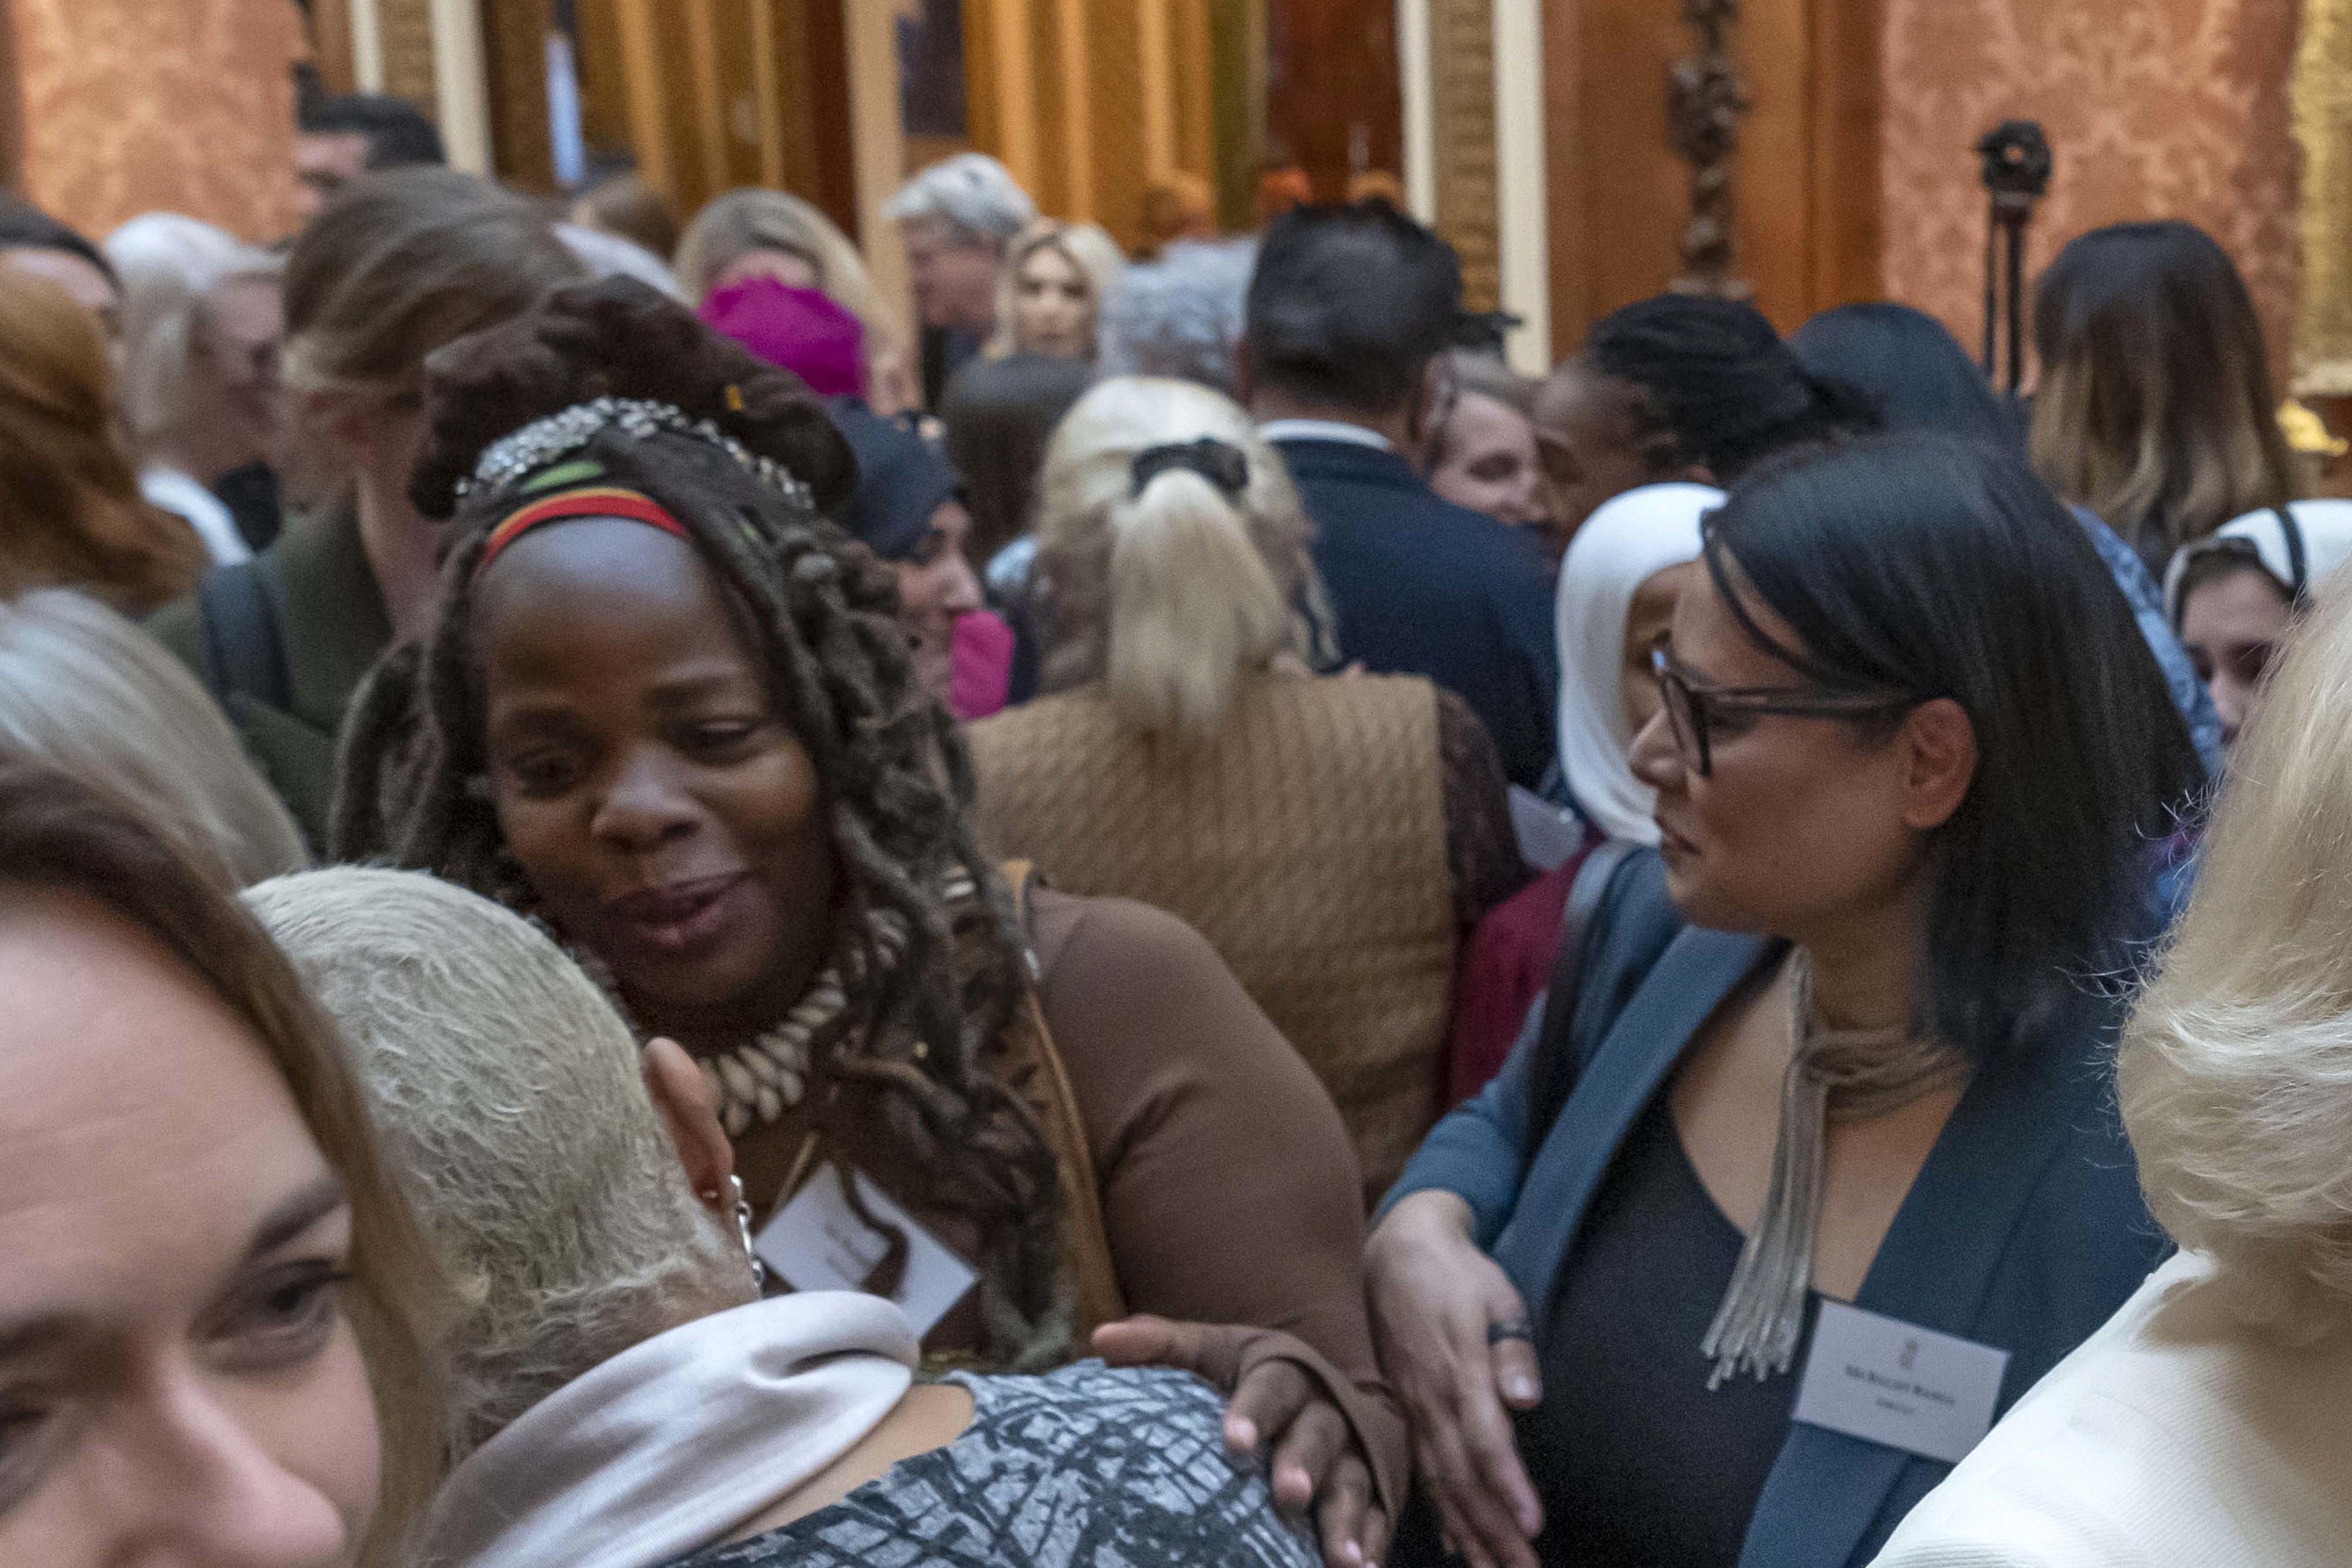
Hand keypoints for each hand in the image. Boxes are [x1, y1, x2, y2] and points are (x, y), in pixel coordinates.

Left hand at [1094, 1315, 1390, 1567]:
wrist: (1326, 1387)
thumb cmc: (1249, 1376)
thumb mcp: (1212, 1351)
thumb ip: (1162, 1344)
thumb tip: (1101, 1341)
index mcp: (1282, 1371)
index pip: (1268, 1387)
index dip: (1252, 1411)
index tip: (1232, 1443)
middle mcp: (1323, 1409)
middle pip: (1316, 1433)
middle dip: (1303, 1463)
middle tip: (1286, 1495)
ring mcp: (1354, 1451)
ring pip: (1352, 1480)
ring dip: (1345, 1518)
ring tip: (1338, 1560)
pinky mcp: (1377, 1488)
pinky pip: (1378, 1517)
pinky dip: (1372, 1544)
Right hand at [1364, 1191, 1542, 1567]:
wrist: (1398, 1253)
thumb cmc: (1458, 1273)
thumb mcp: (1496, 1294)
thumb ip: (1513, 1347)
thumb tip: (1526, 1398)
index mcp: (1459, 1373)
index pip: (1485, 1442)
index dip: (1508, 1488)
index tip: (1532, 1527)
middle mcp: (1431, 1400)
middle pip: (1462, 1478)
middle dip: (1493, 1532)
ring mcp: (1414, 1408)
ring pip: (1439, 1483)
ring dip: (1467, 1533)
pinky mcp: (1406, 1410)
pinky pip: (1421, 1471)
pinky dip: (1439, 1512)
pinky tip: (1455, 1543)